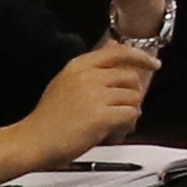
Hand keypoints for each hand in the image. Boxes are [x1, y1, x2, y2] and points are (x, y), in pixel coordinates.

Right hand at [25, 38, 156, 163]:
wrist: (32, 140)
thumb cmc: (49, 117)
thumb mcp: (66, 81)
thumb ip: (92, 66)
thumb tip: (113, 45)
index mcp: (79, 65)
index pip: (119, 53)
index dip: (140, 58)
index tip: (154, 65)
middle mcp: (88, 76)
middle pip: (131, 78)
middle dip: (133, 95)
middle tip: (123, 111)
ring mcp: (95, 95)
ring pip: (133, 98)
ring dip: (129, 113)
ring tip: (115, 125)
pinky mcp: (101, 116)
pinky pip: (130, 115)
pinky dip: (127, 125)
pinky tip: (114, 132)